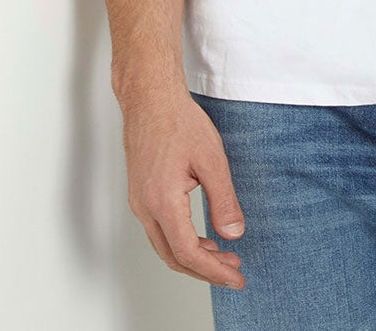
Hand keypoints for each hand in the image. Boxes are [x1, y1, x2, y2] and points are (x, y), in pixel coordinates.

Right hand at [120, 84, 246, 290]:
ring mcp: (139, 203)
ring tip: (223, 254)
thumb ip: (224, 200)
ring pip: (165, 246)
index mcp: (163, 202)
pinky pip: (160, 230)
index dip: (214, 271)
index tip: (236, 277)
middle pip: (174, 257)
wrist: (150, 98)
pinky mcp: (140, 194)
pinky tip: (202, 234)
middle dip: (205, 269)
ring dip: (194, 256)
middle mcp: (145, 208)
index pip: (188, 253)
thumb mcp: (212, 159)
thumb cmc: (179, 122)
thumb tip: (234, 234)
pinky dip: (182, 240)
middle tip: (234, 269)